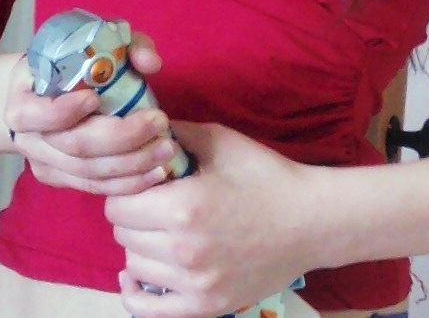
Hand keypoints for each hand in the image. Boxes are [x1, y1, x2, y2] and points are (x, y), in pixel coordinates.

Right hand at [4, 33, 178, 195]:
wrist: (36, 92)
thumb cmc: (68, 61)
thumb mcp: (93, 39)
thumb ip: (126, 44)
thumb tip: (151, 63)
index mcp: (24, 98)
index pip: (35, 114)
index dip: (63, 111)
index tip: (94, 97)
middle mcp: (30, 137)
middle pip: (74, 145)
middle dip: (121, 137)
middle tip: (159, 122)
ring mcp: (45, 163)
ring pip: (88, 173)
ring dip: (132, 164)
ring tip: (166, 148)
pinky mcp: (62, 180)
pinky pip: (95, 188)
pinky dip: (128, 183)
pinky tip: (156, 172)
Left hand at [107, 122, 315, 317]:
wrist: (310, 220)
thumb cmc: (265, 176)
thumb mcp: (220, 141)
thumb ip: (176, 134)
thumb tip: (141, 130)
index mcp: (183, 207)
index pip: (118, 205)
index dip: (127, 188)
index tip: (143, 182)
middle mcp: (183, 250)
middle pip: (123, 235)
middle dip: (133, 215)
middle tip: (154, 203)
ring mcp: (194, 284)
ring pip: (133, 267)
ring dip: (140, 246)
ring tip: (162, 231)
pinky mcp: (205, 307)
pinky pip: (147, 311)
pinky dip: (136, 292)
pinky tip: (139, 273)